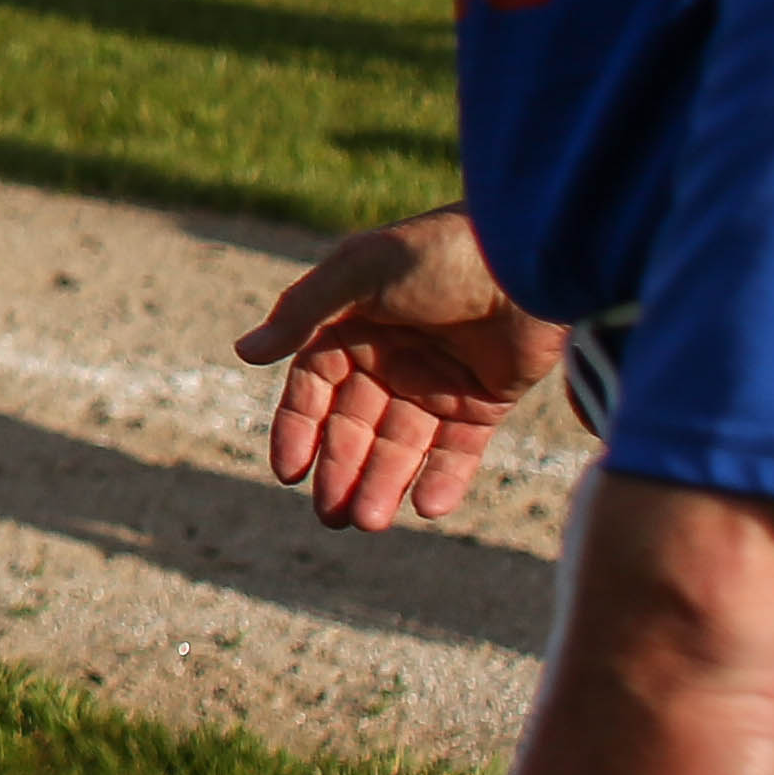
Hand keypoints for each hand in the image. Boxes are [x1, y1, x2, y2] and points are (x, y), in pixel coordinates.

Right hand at [238, 203, 565, 529]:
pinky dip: (442, 480)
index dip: (299, 431)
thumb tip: (245, 352)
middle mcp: (388, 358)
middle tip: (331, 516)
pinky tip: (426, 506)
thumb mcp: (359, 273)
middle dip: (341, 471)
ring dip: (384, 483)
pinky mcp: (484, 402)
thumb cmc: (436, 253)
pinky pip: (456, 451)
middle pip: (355, 428)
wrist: (528, 257)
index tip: (288, 473)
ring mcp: (436, 382)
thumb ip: (302, 312)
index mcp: (350, 325)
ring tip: (370, 521)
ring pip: (401, 446)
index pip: (313, 388)